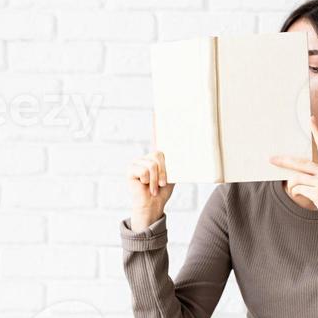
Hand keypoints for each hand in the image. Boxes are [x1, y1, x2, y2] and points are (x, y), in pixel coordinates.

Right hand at [127, 113, 174, 229]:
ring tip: (155, 187)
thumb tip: (187, 153)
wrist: (153, 206)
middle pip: (159, 154)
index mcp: (156, 156)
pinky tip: (146, 187)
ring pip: (153, 164)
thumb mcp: (172, 175)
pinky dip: (150, 181)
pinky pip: (146, 170)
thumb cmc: (163, 192)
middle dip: (164, 171)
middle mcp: (146, 156)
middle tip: (163, 183)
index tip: (159, 111)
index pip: (157, 137)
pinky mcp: (130, 169)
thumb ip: (174, 164)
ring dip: (157, 179)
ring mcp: (137, 162)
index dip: (157, 123)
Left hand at [269, 115, 317, 235]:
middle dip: (283, 161)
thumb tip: (294, 177)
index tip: (311, 119)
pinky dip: (297, 193)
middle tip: (270, 159)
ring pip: (296, 178)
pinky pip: (298, 189)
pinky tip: (303, 197)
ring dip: (292, 186)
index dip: (317, 132)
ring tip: (295, 191)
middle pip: (300, 162)